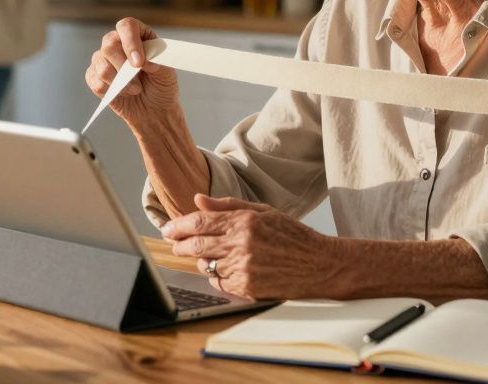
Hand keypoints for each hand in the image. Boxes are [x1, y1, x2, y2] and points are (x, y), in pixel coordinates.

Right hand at [84, 18, 179, 126]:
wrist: (154, 109)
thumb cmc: (161, 86)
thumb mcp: (167, 72)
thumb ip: (157, 61)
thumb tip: (144, 60)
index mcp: (137, 35)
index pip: (127, 26)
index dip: (131, 42)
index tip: (139, 63)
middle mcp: (117, 43)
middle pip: (109, 45)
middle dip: (123, 66)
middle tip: (138, 82)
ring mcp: (103, 59)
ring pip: (101, 65)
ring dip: (120, 82)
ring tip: (136, 89)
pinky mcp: (95, 77)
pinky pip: (95, 81)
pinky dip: (111, 91)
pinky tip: (123, 93)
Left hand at [162, 194, 337, 299]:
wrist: (319, 263)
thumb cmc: (292, 234)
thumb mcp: (263, 211)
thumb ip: (228, 206)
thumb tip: (198, 200)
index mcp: (244, 222)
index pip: (200, 222)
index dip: (179, 225)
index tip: (168, 228)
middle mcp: (241, 244)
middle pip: (196, 245)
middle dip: (180, 243)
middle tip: (174, 242)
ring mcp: (243, 267)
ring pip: (204, 265)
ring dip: (198, 260)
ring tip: (201, 255)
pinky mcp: (247, 287)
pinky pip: (218, 282)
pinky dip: (214, 275)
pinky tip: (220, 268)